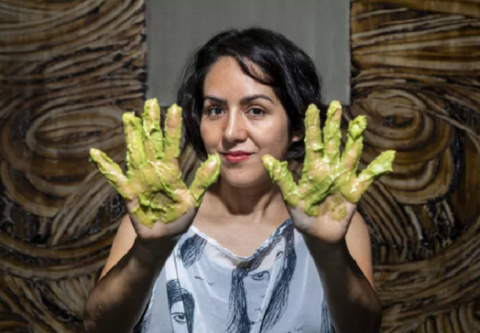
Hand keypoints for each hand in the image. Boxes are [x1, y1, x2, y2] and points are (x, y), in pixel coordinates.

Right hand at [89, 99, 220, 243]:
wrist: (163, 238)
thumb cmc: (178, 217)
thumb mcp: (193, 199)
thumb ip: (202, 180)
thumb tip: (216, 160)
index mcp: (170, 170)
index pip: (171, 144)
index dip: (172, 127)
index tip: (173, 108)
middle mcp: (154, 169)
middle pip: (151, 141)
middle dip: (151, 123)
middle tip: (150, 102)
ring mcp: (139, 178)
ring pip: (135, 151)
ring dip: (131, 135)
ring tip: (128, 116)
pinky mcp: (128, 191)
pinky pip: (114, 177)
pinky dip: (105, 166)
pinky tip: (95, 154)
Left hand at [262, 101, 394, 242]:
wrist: (319, 236)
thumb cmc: (303, 216)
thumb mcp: (291, 197)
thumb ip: (282, 179)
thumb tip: (267, 159)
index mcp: (313, 168)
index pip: (313, 142)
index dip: (313, 126)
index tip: (312, 108)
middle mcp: (329, 168)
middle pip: (333, 142)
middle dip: (333, 124)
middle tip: (334, 105)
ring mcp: (344, 178)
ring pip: (350, 154)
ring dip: (355, 139)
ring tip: (359, 122)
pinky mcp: (355, 191)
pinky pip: (368, 177)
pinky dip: (377, 168)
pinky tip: (387, 157)